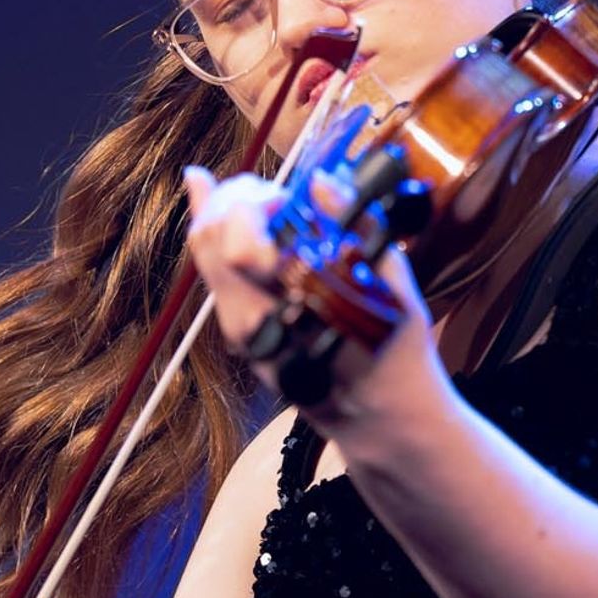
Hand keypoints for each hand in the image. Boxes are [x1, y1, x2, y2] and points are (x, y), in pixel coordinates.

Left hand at [180, 164, 447, 432]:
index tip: (289, 198)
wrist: (378, 416)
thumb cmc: (393, 350)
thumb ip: (353, 229)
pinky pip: (216, 272)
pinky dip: (225, 234)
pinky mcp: (237, 331)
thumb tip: (319, 181)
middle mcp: (248, 321)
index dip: (254, 202)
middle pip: (207, 238)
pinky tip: (244, 213)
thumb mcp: (391, 285)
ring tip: (265, 203)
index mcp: (284, 308)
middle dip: (234, 197)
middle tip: (273, 194)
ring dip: (227, 213)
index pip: (234, 241)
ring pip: (204, 252)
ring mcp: (238, 328)